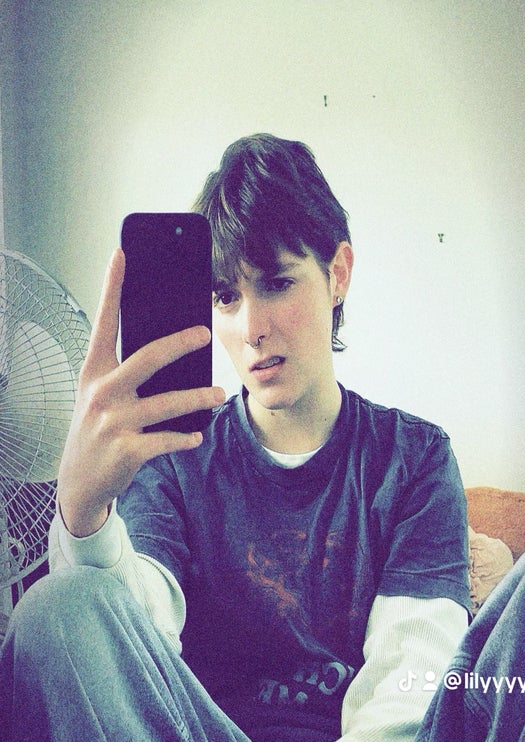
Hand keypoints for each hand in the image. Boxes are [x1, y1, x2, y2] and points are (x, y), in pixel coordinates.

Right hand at [57, 248, 223, 536]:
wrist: (79, 480)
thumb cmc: (97, 427)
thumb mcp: (101, 394)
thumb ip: (125, 370)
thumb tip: (169, 345)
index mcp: (94, 371)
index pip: (104, 322)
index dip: (112, 286)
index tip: (121, 254)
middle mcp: (101, 392)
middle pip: (148, 358)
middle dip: (180, 343)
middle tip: (205, 333)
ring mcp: (113, 422)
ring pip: (167, 403)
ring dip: (199, 398)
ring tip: (220, 395)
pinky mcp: (126, 450)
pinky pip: (167, 439)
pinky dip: (185, 437)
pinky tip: (196, 435)